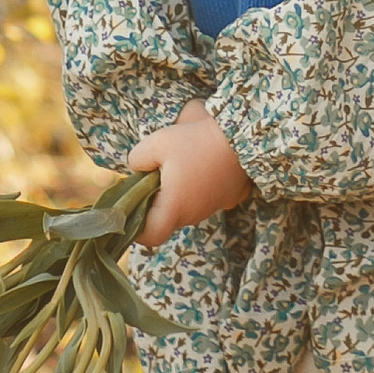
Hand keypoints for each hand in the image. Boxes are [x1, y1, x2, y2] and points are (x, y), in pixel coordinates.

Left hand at [127, 100, 251, 242]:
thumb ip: (137, 160)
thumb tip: (137, 169)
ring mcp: (213, 207)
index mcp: (174, 208)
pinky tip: (199, 164)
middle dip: (156, 201)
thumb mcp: (155, 143)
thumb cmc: (194, 142)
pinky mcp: (227, 197)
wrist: (241, 136)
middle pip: (168, 218)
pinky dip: (197, 187)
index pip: (151, 237)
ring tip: (179, 164)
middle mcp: (194, 214)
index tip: (132, 210)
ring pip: (186, 208)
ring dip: (178, 193)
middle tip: (154, 174)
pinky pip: (204, 198)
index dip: (137, 229)